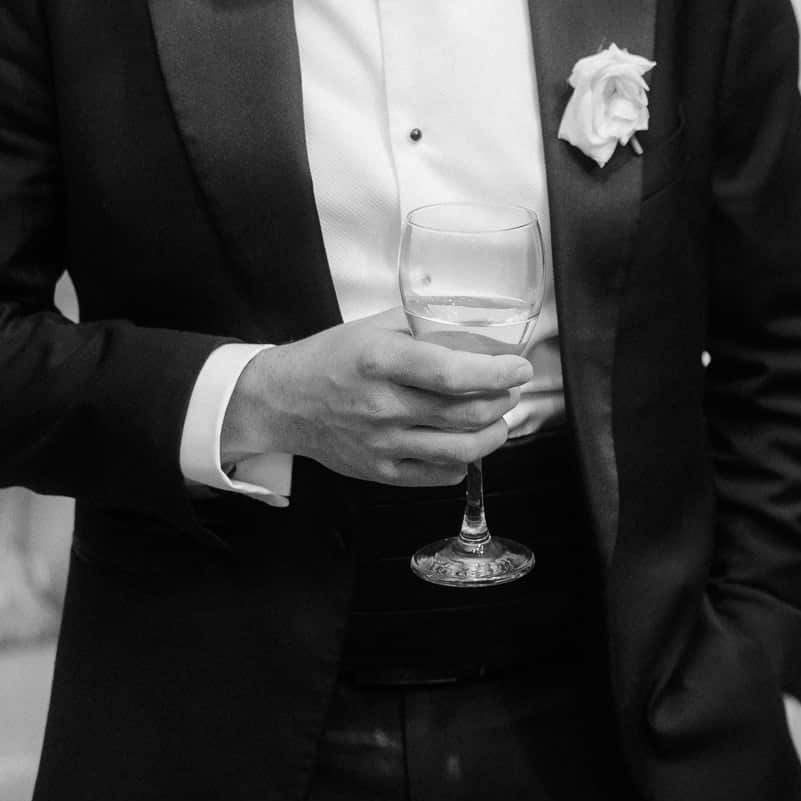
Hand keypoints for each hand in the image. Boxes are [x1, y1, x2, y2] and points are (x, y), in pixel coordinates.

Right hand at [220, 309, 529, 487]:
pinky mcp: (379, 471)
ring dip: (494, 435)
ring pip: (460, 450)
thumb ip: (425, 325)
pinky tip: (466, 444)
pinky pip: (437, 475)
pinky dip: (463, 462)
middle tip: (510, 389)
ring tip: (499, 419)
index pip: (453, 373)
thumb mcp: (375, 327)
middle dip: (503, 401)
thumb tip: (479, 328)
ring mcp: (381, 444)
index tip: (520, 368)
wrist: (281, 401)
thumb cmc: (331, 358)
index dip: (497, 373)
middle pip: (466, 413)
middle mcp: (383, 406)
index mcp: (382, 362)